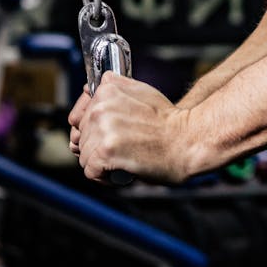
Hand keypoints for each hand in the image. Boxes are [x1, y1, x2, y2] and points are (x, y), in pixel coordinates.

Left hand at [69, 72, 189, 183]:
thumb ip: (115, 89)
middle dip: (98, 146)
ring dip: (101, 162)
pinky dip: (104, 177)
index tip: (108, 135)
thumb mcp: (142, 92)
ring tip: (124, 158)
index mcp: (107, 89)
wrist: (188, 140)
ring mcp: (102, 128)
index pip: (78, 116)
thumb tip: (87, 91)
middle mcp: (101, 106)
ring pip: (84, 155)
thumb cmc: (169, 120)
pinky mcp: (105, 151)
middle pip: (81, 136)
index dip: (91, 129)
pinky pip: (90, 171)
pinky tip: (122, 170)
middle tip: (124, 147)